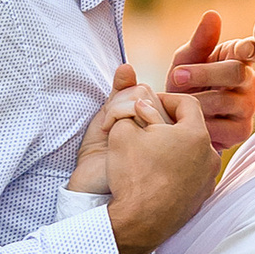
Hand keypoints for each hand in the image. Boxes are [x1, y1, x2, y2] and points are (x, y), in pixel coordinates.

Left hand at [71, 65, 163, 198]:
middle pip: (148, 93)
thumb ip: (120, 94)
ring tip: (107, 131)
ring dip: (117, 108)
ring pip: (145, 98)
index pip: (149, 94)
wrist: (91, 187)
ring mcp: (162, 138)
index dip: (126, 98)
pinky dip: (116, 113)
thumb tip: (127, 66)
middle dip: (120, 102)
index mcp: (154, 128)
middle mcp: (163, 133)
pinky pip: (139, 108)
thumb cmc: (100, 159)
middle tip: (108, 127)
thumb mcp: (109, 120)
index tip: (111, 119)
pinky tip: (107, 132)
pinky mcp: (155, 141)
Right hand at [106, 92, 219, 253]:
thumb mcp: (122, 132)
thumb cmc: (132, 175)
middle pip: (191, 129)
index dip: (166, 98)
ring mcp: (208, 179)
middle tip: (147, 128)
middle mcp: (209, 155)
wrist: (139, 223)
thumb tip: (143, 107)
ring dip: (174, 148)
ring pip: (192, 152)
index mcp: (195, 134)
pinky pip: (191, 174)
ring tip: (150, 152)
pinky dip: (177, 169)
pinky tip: (156, 175)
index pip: (187, 103)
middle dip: (169, 124)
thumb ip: (134, 111)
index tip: (149, 104)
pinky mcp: (202, 198)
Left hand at [162, 12, 254, 155]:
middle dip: (203, 74)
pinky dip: (199, 124)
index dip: (248, 49)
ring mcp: (248, 106)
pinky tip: (186, 121)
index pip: (251, 50)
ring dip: (195, 100)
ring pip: (225, 101)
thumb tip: (212, 14)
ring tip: (175, 102)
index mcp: (238, 57)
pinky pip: (222, 127)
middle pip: (236, 73)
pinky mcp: (242, 130)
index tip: (242, 49)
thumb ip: (200, 40)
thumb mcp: (186, 60)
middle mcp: (250, 81)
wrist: (177, 119)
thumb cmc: (186, 83)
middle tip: (177, 76)